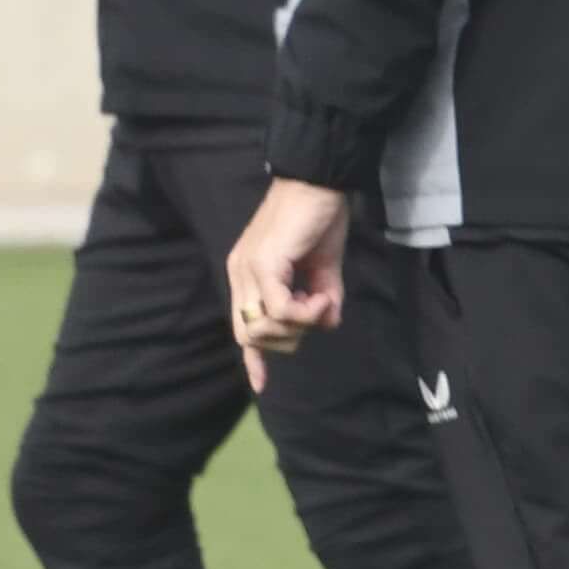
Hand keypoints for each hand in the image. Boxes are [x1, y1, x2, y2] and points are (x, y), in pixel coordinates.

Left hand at [225, 177, 352, 387]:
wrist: (319, 184)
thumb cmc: (319, 221)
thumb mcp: (323, 269)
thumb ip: (321, 299)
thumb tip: (327, 322)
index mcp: (249, 275)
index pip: (242, 326)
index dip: (254, 357)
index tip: (261, 385)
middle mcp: (241, 274)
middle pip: (252, 335)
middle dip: (289, 339)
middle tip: (318, 312)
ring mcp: (249, 269)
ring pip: (266, 327)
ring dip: (302, 325)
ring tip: (324, 297)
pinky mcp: (264, 263)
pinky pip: (280, 310)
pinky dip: (306, 312)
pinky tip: (323, 296)